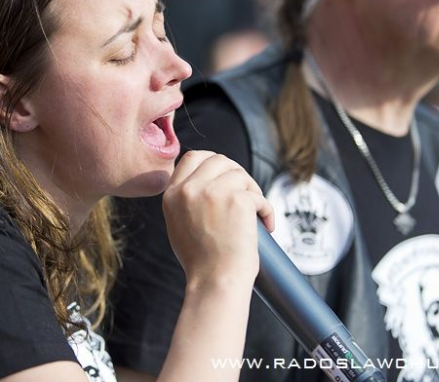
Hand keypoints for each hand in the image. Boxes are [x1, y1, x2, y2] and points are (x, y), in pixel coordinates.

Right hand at [162, 150, 273, 287]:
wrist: (215, 281)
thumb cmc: (202, 261)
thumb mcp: (178, 223)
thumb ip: (186, 198)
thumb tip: (208, 179)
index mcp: (172, 194)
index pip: (193, 157)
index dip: (212, 162)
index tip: (225, 175)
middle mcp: (190, 188)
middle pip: (219, 160)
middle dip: (236, 175)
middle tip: (245, 195)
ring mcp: (213, 192)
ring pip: (241, 175)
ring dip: (252, 192)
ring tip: (255, 214)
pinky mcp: (238, 199)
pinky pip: (258, 196)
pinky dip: (266, 210)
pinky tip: (265, 224)